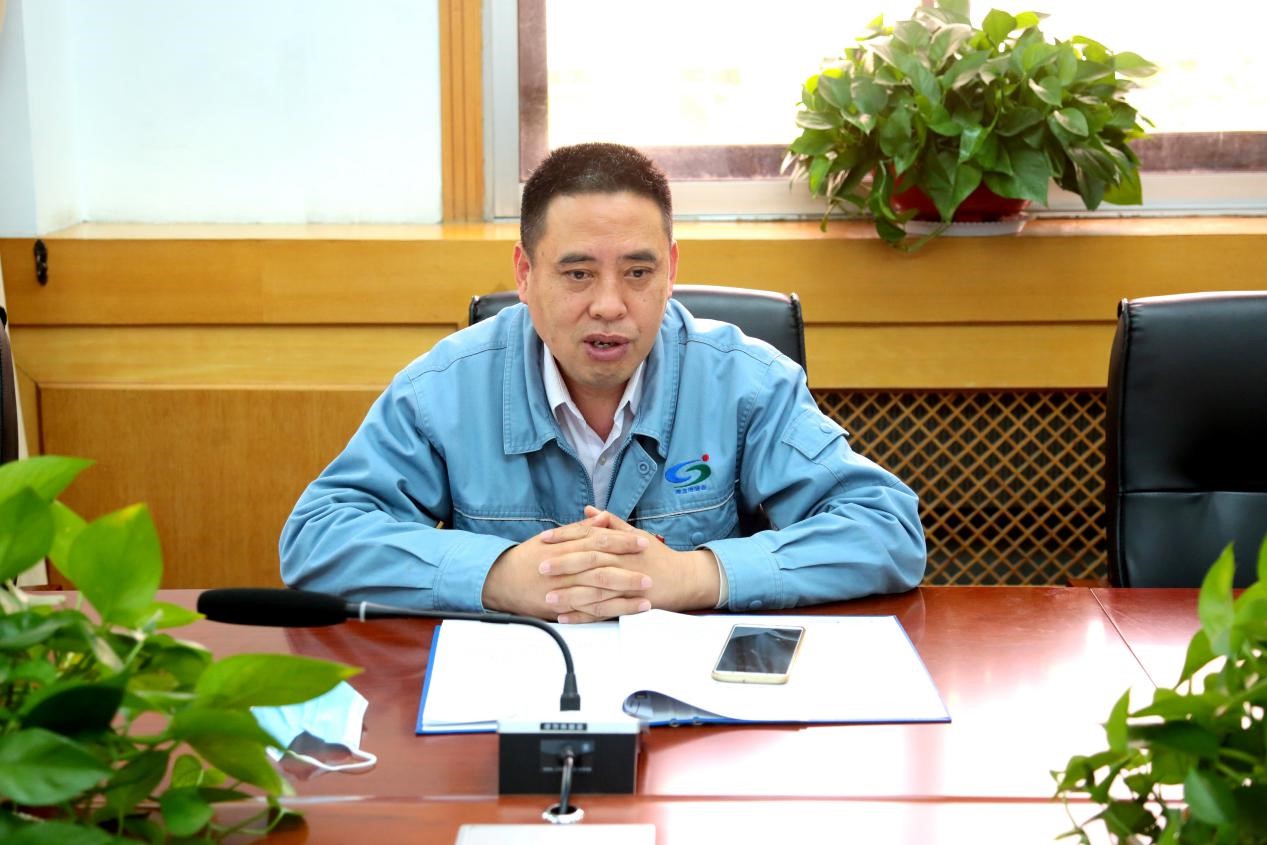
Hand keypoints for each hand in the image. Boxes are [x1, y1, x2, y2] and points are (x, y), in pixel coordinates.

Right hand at [481, 517, 653, 621]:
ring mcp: (563, 587)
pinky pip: (587, 610)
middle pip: (602, 565)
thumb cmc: (528, 557)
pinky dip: (608, 610)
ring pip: (598, 589)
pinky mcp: (561, 606)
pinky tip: (625, 612)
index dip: (622, 541)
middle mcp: (566, 566)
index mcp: (566, 546)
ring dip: (624, 593)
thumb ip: (580, 529)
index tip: (642, 541)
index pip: (599, 540)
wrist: (501, 579)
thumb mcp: (554, 538)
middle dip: (629, 568)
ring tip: (646, 594)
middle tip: (650, 570)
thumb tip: (602, 518)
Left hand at [538, 507, 720, 622]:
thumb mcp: (636, 534)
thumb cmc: (657, 556)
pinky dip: (583, 616)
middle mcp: (622, 562)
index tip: (544, 538)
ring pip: (594, 589)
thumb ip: (611, 523)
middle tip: (540, 566)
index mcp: (620, 544)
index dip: (565, 536)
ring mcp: (626, 585)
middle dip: (564, 564)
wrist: (683, 579)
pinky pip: (603, 612)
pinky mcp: (629, 604)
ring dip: (569, 595)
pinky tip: (565, 617)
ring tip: (547, 598)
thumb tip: (589, 511)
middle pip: (589, 562)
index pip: (588, 536)